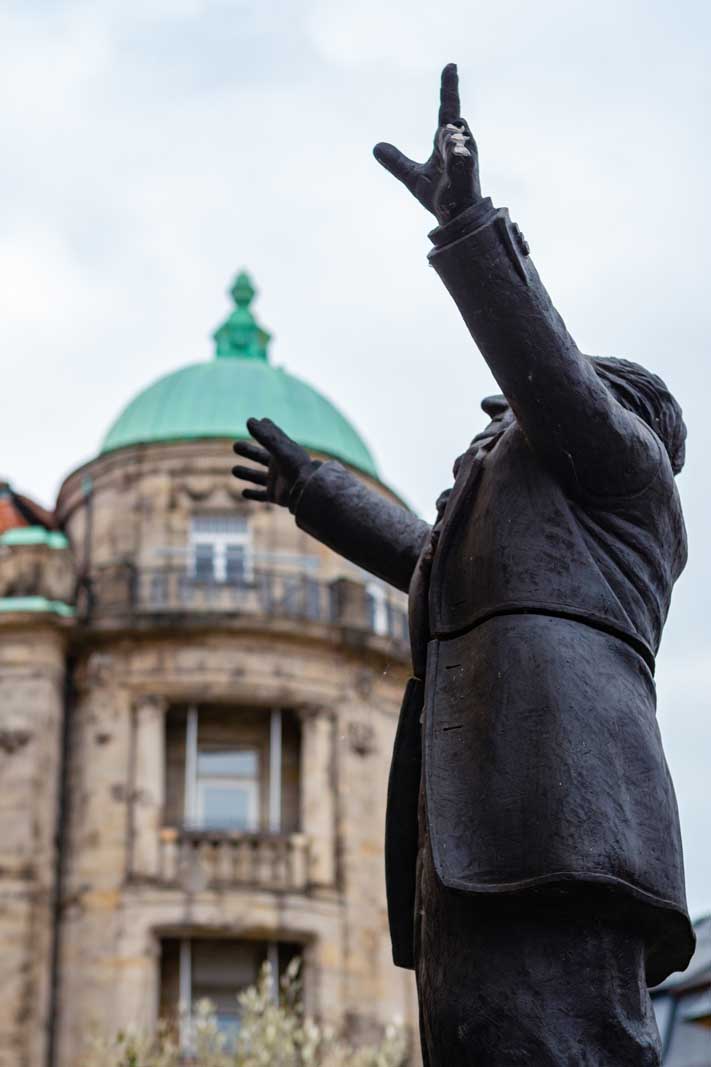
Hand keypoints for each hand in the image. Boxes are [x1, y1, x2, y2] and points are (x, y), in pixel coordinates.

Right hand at [232, 418, 315, 506]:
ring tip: (234, 470)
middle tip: (235, 445)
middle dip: (249, 451)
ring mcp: (277, 482)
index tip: (259, 421)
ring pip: (259, 477)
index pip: (273, 438)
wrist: (305, 490)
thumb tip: (249, 420)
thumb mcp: (279, 447)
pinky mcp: (275, 496)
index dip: (266, 429)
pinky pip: (262, 496)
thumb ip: (265, 435)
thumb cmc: (295, 466)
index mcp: (284, 452)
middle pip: (261, 457)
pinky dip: (253, 494)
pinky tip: (243, 492)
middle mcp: (280, 466)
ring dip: (247, 473)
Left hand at [373, 63, 480, 225]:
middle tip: (440, 154)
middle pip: (449, 120)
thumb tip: (377, 147)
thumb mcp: (412, 176)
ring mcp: (467, 155)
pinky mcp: (469, 169)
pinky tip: (454, 157)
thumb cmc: (440, 196)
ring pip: (452, 133)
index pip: (448, 108)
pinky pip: (461, 153)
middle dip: (442, 131)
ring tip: (445, 162)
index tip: (450, 66)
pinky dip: (455, 152)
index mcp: (447, 143)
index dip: (448, 88)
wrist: (453, 218)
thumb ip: (396, 162)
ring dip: (445, 143)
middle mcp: (460, 144)